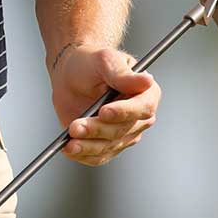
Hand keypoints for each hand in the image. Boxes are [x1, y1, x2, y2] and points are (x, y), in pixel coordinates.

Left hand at [48, 43, 159, 165]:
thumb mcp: (104, 61)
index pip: (143, 108)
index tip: (104, 111)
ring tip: (70, 139)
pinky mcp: (107, 144)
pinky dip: (84, 155)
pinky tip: (70, 149)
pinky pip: (98, 156)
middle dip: (98, 129)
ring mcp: (124, 133)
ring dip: (88, 145)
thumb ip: (123, 74)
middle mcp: (138, 117)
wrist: (70, 74)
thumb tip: (146, 80)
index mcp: (146, 94)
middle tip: (76, 126)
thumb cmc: (90, 63)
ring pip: (110, 145)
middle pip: (123, 130)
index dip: (124, 112)